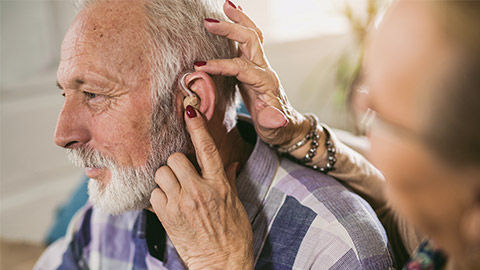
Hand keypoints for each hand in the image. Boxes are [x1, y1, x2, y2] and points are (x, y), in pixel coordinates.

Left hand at [149, 106, 253, 269]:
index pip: (208, 149)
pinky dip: (158, 196)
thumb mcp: (236, 204)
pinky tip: (168, 204)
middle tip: (182, 174)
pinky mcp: (167, 217)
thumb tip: (229, 163)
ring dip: (166, 179)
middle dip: (177, 163)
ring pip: (162, 173)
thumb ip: (229, 179)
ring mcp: (181, 204)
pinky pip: (154, 194)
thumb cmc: (234, 235)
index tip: (190, 111)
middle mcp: (200, 191)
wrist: (222, 264)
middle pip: (176, 158)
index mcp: (220, 185)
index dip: (198, 128)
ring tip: (175, 189)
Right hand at [195, 2, 310, 146]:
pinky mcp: (253, 67)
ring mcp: (259, 66)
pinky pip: (248, 41)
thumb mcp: (274, 131)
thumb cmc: (278, 130)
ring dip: (239, 19)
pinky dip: (240, 26)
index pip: (241, 67)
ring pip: (252, 35)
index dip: (220, 65)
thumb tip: (275, 117)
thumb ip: (273, 123)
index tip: (199, 66)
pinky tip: (232, 15)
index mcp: (265, 83)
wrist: (287, 127)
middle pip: (250, 40)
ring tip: (226, 4)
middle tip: (208, 22)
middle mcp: (264, 70)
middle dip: (230, 29)